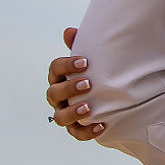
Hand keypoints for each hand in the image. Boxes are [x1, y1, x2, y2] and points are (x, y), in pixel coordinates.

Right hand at [47, 26, 102, 140]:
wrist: (110, 97)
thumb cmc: (96, 73)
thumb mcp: (93, 61)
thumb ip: (83, 46)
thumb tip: (69, 30)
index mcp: (60, 77)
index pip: (55, 69)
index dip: (66, 65)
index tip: (85, 62)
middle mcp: (59, 96)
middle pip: (53, 93)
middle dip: (69, 88)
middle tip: (88, 84)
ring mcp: (65, 113)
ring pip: (60, 117)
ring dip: (73, 112)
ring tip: (88, 107)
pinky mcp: (76, 128)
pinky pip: (77, 133)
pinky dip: (87, 132)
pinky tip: (101, 125)